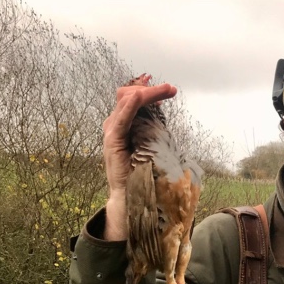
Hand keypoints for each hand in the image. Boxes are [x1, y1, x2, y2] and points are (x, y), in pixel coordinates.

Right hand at [101, 77, 177, 240]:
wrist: (128, 195)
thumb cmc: (140, 173)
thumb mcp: (148, 145)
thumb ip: (150, 129)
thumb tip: (161, 115)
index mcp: (122, 125)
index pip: (133, 99)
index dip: (149, 91)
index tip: (168, 89)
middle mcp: (114, 124)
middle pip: (130, 96)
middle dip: (152, 90)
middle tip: (171, 89)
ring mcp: (112, 132)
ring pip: (127, 102)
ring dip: (147, 93)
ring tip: (165, 90)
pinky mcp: (113, 141)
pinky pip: (121, 119)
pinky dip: (129, 106)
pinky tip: (138, 96)